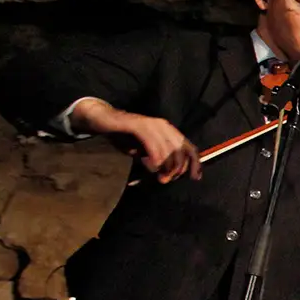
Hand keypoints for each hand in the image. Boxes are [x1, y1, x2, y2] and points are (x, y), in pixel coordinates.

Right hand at [72, 99, 198, 182]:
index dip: (195, 164)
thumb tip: (167, 176)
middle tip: (167, 179)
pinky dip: (155, 157)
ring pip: (168, 149)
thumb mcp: (145, 151)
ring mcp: (152, 124)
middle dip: (177, 168)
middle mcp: (164, 126)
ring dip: (166, 166)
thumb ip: (157, 161)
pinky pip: (153, 144)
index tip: (195, 178)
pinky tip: (151, 166)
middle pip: (181, 150)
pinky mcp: (139, 125)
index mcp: (169, 131)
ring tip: (159, 176)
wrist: (104, 119)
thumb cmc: (124, 136)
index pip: (190, 148)